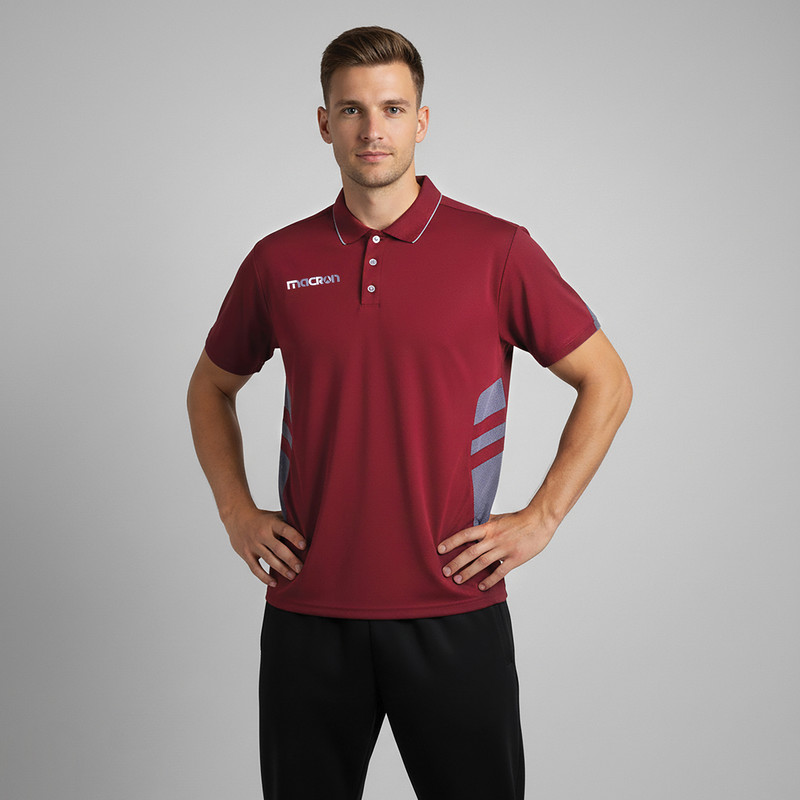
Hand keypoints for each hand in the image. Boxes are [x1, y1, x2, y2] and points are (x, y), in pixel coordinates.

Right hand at [223, 507, 305, 586]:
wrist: (237, 518)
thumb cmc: (262, 518)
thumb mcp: (274, 516)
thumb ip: (288, 521)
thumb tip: (310, 527)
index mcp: (271, 523)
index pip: (285, 530)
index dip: (294, 537)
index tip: (304, 546)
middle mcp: (262, 534)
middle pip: (278, 548)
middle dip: (290, 559)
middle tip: (300, 568)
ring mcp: (253, 545)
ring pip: (268, 559)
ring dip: (281, 569)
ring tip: (292, 576)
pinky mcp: (246, 554)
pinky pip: (255, 568)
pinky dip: (264, 577)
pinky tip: (274, 583)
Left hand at [437, 509, 554, 591]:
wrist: (540, 521)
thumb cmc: (519, 519)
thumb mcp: (498, 518)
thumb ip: (485, 523)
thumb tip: (470, 523)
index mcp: (489, 527)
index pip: (466, 534)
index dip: (452, 541)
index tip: (439, 549)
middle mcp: (494, 539)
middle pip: (471, 552)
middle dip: (456, 562)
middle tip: (444, 571)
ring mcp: (504, 549)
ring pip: (482, 563)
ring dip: (469, 573)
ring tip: (457, 580)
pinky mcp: (515, 559)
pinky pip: (500, 572)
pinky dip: (490, 580)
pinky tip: (481, 587)